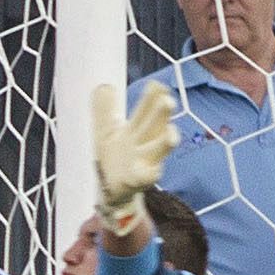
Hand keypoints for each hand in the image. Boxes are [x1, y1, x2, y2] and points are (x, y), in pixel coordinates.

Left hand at [91, 81, 178, 235]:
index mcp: (135, 128)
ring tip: (172, 134)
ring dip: (166, 141)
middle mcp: (144, 141)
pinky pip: (150, 176)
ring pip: (159, 148)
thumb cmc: (113, 158)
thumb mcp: (105, 132)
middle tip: (168, 101)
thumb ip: (104, 110)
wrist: (111, 189)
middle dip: (162, 113)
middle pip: (156, 124)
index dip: (152, 97)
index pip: (146, 108)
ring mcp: (146, 160)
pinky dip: (151, 173)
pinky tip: (153, 171)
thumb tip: (103, 86)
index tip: (156, 85)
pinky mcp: (141, 179)